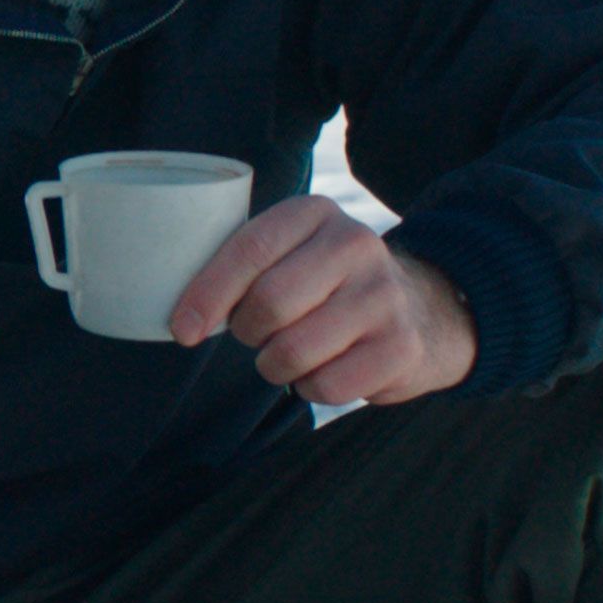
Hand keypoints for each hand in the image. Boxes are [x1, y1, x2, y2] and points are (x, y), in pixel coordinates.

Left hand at [167, 197, 476, 407]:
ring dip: (275, 366)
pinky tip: (325, 367)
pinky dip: (310, 388)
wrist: (419, 309)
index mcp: (315, 214)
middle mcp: (356, 245)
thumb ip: (242, 266)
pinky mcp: (400, 346)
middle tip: (256, 334)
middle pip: (269, 304)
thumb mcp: (291, 252)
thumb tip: (184, 320)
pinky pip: (325, 385)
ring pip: (293, 351)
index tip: (183, 330)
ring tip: (291, 352)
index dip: (207, 294)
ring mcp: (383, 296)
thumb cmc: (326, 284)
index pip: (249, 250)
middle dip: (248, 332)